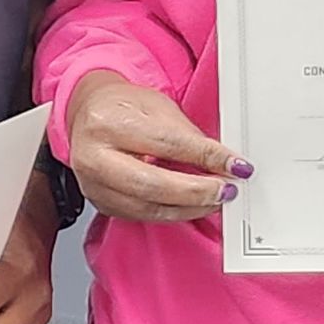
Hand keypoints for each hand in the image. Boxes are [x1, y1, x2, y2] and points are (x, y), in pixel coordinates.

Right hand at [66, 71, 245, 223]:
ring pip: (149, 207)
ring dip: (190, 207)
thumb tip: (221, 163)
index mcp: (108, 123)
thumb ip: (188, 136)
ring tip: (216, 198)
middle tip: (227, 189)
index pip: (167, 144)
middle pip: (153, 184)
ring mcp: (94, 185)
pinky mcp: (101, 204)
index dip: (206, 157)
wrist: (88, 114)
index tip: (235, 165)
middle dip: (197, 191)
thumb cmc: (123, 107)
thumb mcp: (158, 107)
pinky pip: (143, 216)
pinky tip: (192, 205)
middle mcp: (94, 157)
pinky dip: (174, 212)